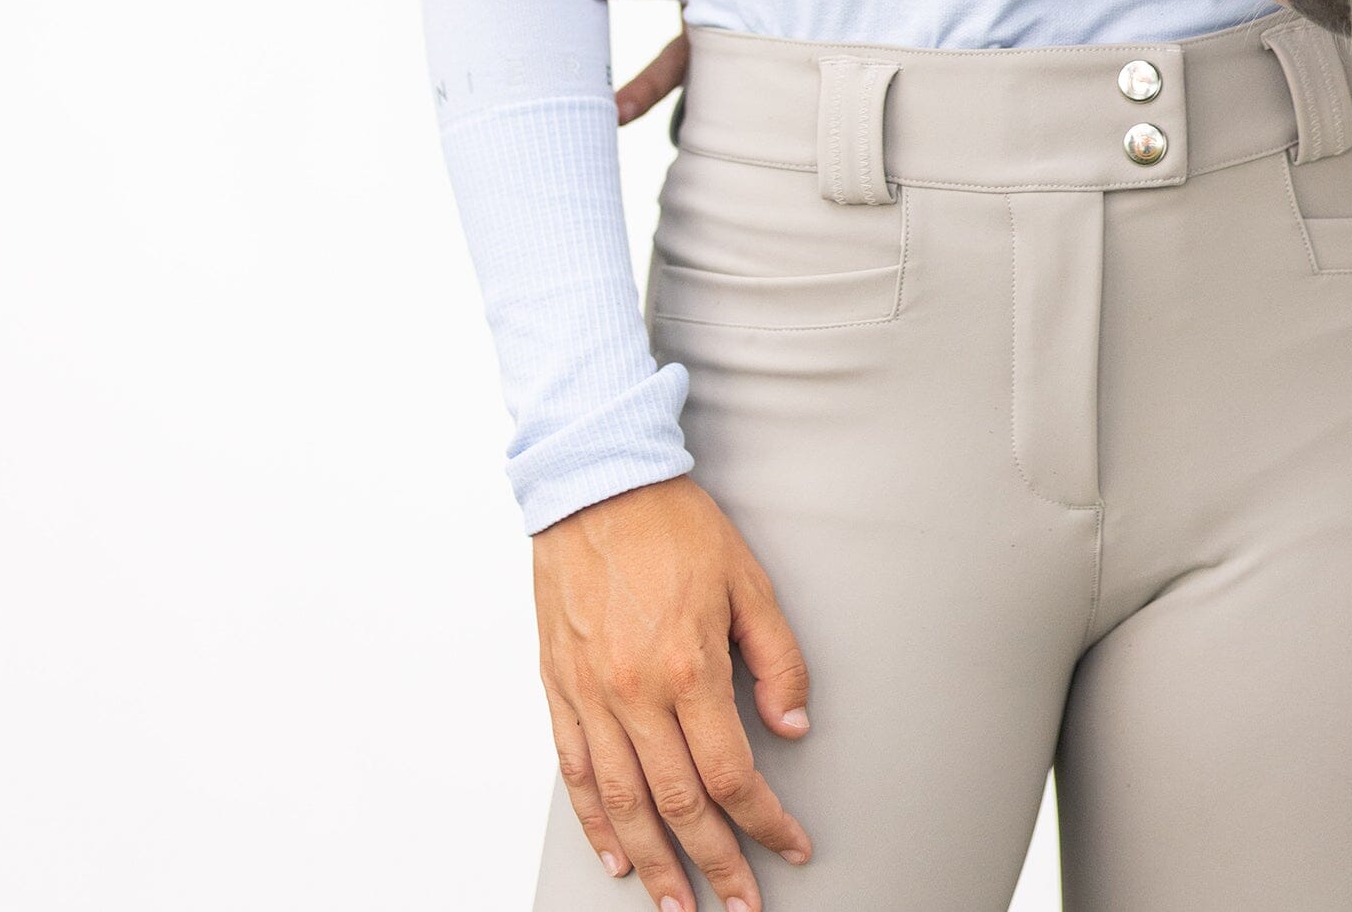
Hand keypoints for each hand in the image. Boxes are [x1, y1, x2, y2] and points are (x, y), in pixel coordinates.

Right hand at [536, 475, 812, 910]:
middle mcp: (635, 692)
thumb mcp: (748, 580)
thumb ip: (777, 657)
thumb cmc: (672, 524)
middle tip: (738, 906)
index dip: (765, 822)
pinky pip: (576, 772)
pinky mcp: (559, 687)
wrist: (594, 481)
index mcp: (688, 667)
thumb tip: (792, 725)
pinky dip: (595, 822)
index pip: (732, 773)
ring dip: (652, 864)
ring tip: (676, 904)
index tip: (790, 847)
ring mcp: (590, 694)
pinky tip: (615, 855)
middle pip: (677, 805)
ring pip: (622, 804)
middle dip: (713, 865)